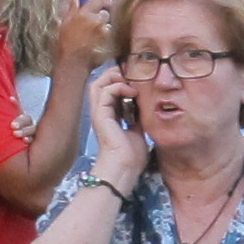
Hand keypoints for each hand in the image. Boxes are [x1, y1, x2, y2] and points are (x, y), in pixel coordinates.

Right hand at [51, 0, 108, 76]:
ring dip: (102, 29)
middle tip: (89, 27)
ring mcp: (105, 32)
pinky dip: (104, 39)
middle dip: (99, 18)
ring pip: (107, 25)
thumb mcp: (64, 23)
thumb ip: (72, 6)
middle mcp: (97, 21)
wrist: (72, 64)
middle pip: (105, 12)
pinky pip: (109, 36)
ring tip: (91, 39)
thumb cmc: (65, 44)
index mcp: (84, 14)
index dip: (96, 3)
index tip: (93, 7)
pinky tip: (96, 45)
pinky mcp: (110, 42)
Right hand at [81, 66, 149, 183]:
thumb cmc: (131, 156)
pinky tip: (132, 92)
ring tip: (131, 82)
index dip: (121, 80)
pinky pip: (105, 91)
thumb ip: (138, 116)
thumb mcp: (138, 130)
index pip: (109, 89)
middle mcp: (101, 112)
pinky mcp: (100, 115)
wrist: (125, 169)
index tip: (138, 81)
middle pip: (100, 82)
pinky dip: (119, 87)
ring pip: (98, 83)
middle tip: (132, 77)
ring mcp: (99, 113)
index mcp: (109, 115)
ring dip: (115, 77)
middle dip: (115, 74)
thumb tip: (145, 105)